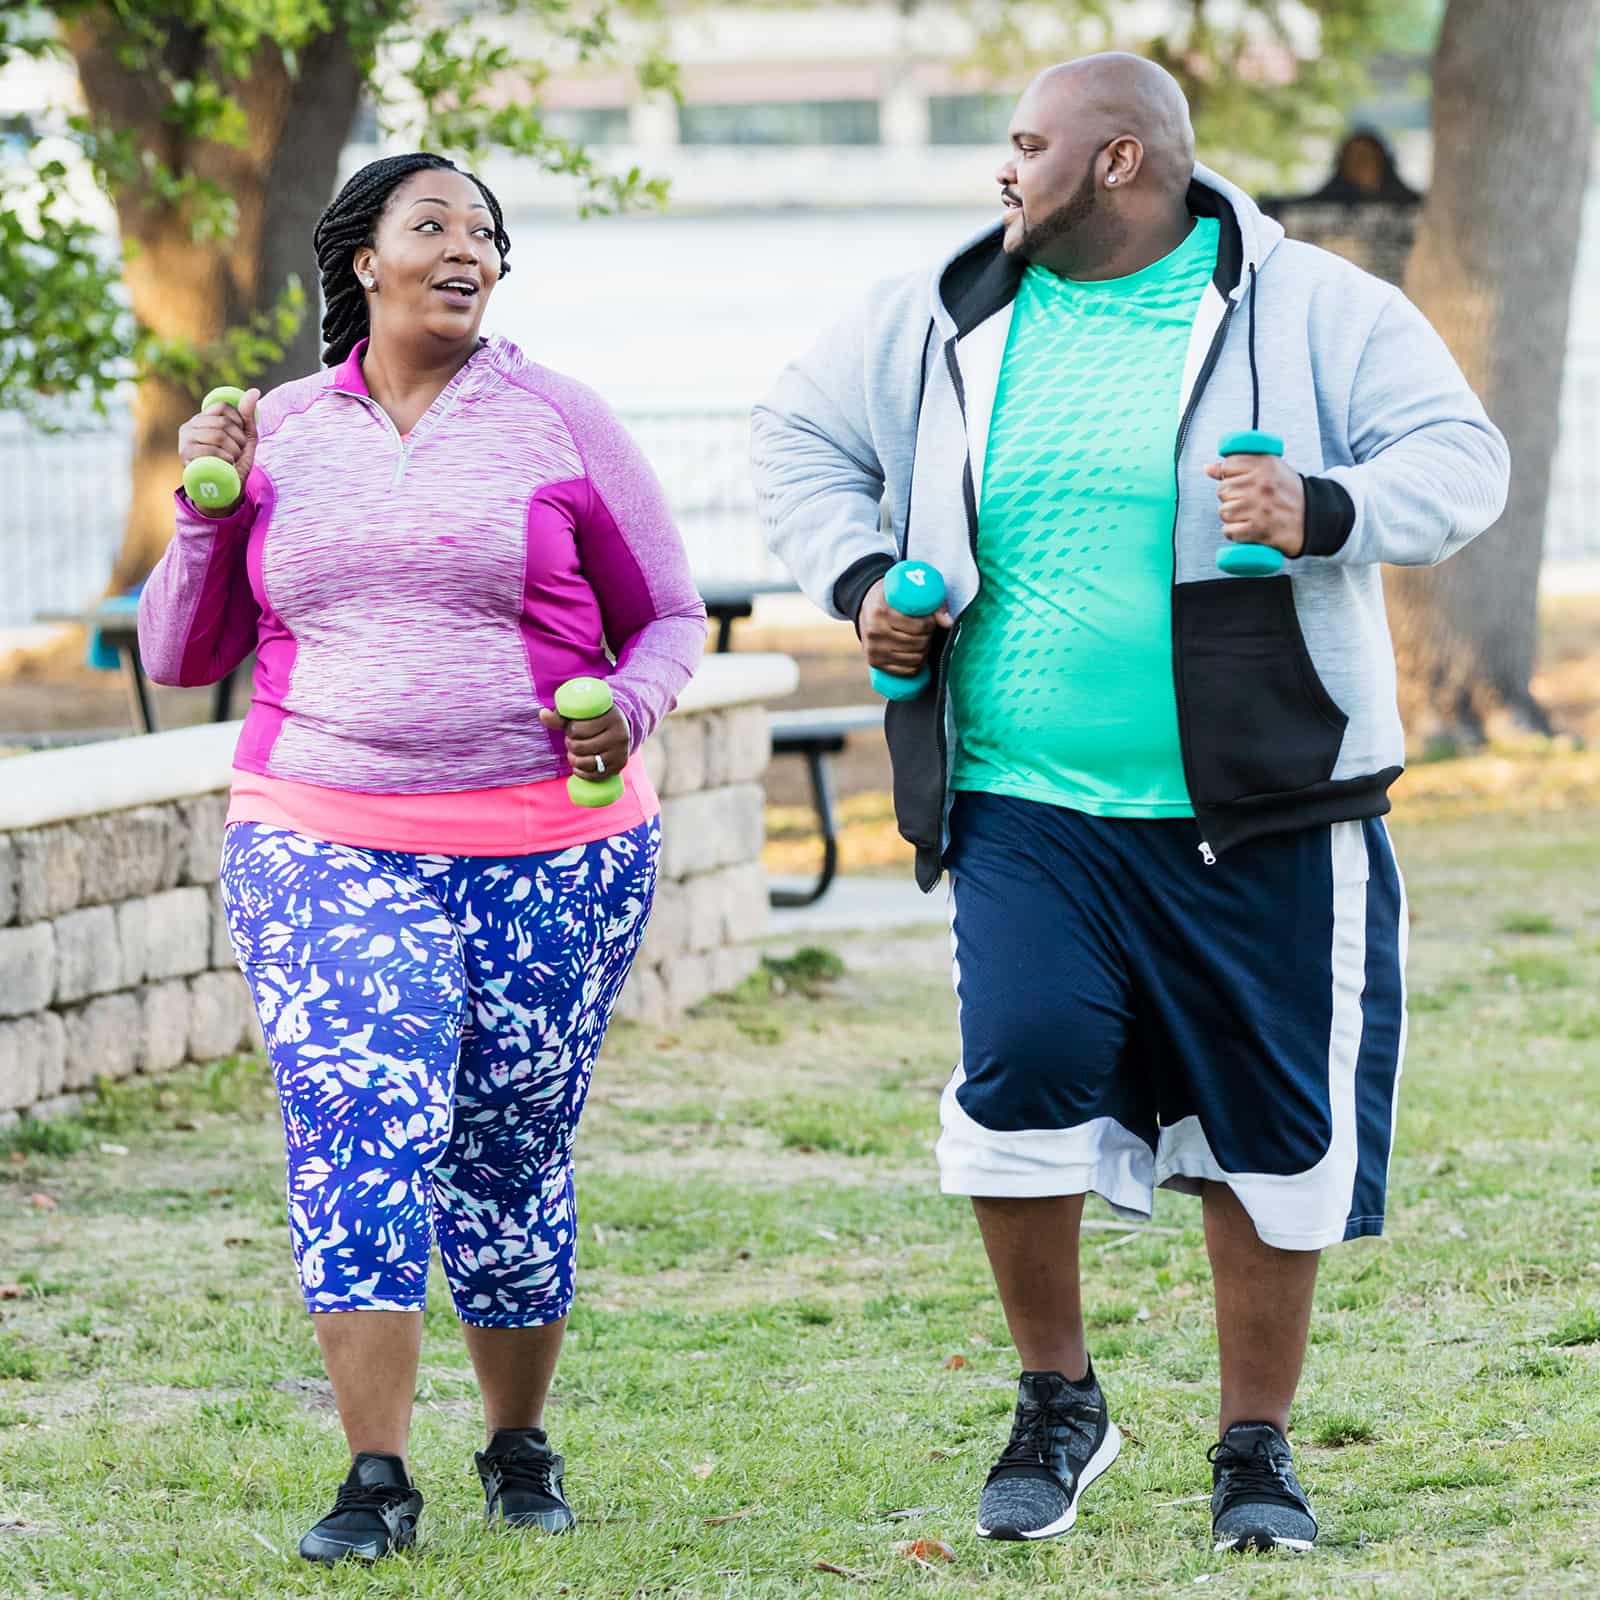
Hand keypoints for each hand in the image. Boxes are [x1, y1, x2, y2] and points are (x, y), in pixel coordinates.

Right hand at [178, 388, 260, 504]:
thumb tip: (255, 391)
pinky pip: (211, 450)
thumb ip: (248, 416)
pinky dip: (226, 458)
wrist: (223, 491)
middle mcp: (189, 426)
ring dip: (234, 451)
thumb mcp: (244, 439)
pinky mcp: (184, 455)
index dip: (239, 422)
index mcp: (202, 419)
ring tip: (231, 459)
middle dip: (239, 440)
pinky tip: (226, 464)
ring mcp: (184, 440)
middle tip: (237, 453)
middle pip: (223, 422)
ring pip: (219, 435)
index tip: (240, 437)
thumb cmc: (233, 463)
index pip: (223, 408)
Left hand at [538, 703, 630, 783]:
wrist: (619, 729)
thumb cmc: (594, 719)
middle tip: (572, 741)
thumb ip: (560, 716)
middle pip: (580, 746)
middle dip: (571, 744)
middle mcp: (619, 735)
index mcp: (611, 717)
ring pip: (586, 762)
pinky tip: (579, 765)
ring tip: (574, 753)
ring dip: (574, 759)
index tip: (572, 728)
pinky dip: (581, 772)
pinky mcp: (618, 767)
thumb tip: (542, 714)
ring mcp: (620, 753)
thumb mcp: (581, 714)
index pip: (578, 729)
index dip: (570, 730)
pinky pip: (593, 775)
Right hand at [858, 577, 953, 676]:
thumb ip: (932, 603)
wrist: (867, 608)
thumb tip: (949, 623)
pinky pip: (906, 671)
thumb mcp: (908, 593)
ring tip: (921, 640)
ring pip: (914, 659)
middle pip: (917, 643)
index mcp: (881, 612)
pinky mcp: (875, 663)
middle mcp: (874, 632)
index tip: (929, 619)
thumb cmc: (893, 599)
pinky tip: (916, 654)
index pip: (918, 627)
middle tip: (926, 630)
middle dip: (928, 637)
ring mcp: (874, 650)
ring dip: (924, 651)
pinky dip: (916, 665)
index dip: (930, 624)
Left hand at [1204, 453, 1305, 558]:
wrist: (1314, 518)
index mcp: (1264, 465)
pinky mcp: (1257, 529)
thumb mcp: (1269, 469)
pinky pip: (1229, 531)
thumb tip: (1208, 468)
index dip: (1231, 475)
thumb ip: (1238, 465)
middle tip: (1250, 501)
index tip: (1243, 482)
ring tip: (1251, 515)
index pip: (1228, 465)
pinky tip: (1247, 528)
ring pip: (1224, 512)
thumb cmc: (1289, 493)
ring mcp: (1259, 507)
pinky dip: (1235, 533)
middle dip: (1232, 498)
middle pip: (1222, 490)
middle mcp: (1261, 484)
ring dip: (1233, 517)